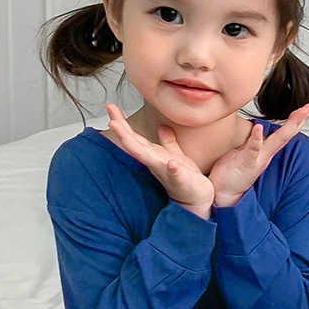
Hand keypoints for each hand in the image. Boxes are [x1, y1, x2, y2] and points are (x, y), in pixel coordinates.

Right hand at [105, 104, 214, 218]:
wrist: (198, 200)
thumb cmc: (186, 179)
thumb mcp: (176, 156)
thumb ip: (168, 143)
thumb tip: (163, 128)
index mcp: (155, 156)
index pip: (135, 137)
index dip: (122, 123)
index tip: (110, 107)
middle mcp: (156, 163)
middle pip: (135, 145)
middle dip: (122, 132)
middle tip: (110, 119)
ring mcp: (167, 173)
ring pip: (149, 158)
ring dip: (137, 148)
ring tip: (125, 137)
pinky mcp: (182, 182)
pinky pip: (176, 175)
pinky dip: (173, 169)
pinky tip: (172, 163)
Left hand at [209, 104, 308, 207]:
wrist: (222, 191)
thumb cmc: (232, 171)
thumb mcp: (246, 152)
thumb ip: (255, 142)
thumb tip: (258, 129)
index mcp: (266, 150)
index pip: (285, 132)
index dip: (297, 119)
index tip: (308, 107)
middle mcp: (266, 154)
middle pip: (286, 134)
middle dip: (299, 120)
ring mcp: (258, 159)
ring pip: (276, 141)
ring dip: (289, 127)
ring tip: (299, 113)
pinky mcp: (246, 164)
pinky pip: (253, 150)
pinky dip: (256, 139)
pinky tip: (259, 127)